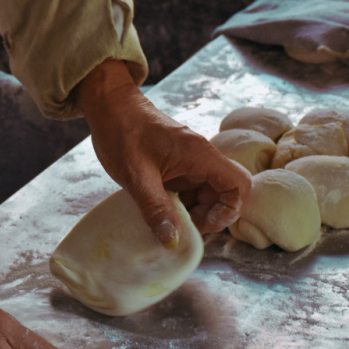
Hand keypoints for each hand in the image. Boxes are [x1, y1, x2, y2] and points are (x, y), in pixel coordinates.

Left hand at [75, 59, 251, 245]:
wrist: (109, 105)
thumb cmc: (122, 132)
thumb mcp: (136, 176)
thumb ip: (156, 209)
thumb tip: (173, 242)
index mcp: (200, 154)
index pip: (239, 184)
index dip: (229, 210)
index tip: (199, 223)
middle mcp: (200, 157)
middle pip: (224, 193)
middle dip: (207, 216)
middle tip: (179, 228)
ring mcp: (189, 160)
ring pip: (206, 193)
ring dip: (192, 211)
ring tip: (166, 221)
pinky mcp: (176, 164)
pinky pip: (189, 188)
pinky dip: (180, 203)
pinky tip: (158, 209)